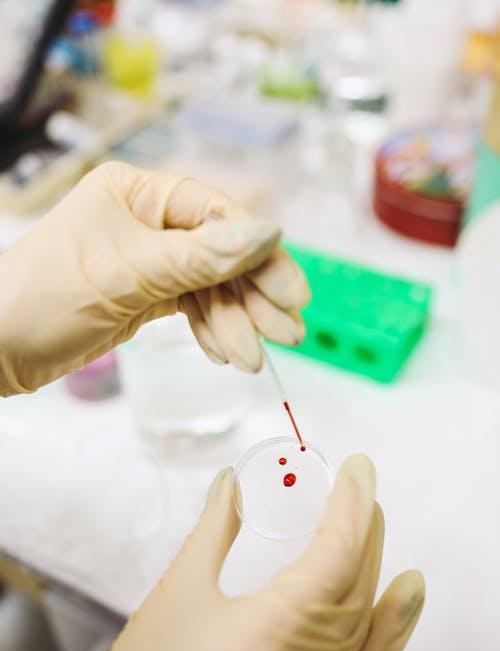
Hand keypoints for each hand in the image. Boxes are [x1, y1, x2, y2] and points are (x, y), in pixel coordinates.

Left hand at [0, 161, 308, 395]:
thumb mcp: (130, 273)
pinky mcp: (146, 294)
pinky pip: (193, 306)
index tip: (292, 290)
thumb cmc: (46, 294)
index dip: (259, 253)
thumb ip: (202, 257)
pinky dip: (211, 329)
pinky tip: (224, 352)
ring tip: (251, 359)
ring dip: (235, 322)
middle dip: (253, 295)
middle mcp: (147, 220)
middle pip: (220, 253)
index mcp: (139, 192)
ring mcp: (149, 259)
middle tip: (287, 332)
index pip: (217, 215)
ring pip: (210, 286)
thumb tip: (268, 233)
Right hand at [38, 455, 423, 650]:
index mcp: (271, 635)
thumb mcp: (177, 593)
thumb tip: (231, 482)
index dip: (351, 505)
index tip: (358, 468)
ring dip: (378, 573)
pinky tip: (398, 608)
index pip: (335, 556)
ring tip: (379, 528)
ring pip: (366, 630)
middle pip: (355, 588)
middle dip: (364, 530)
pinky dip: (387, 634)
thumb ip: (213, 531)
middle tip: (362, 488)